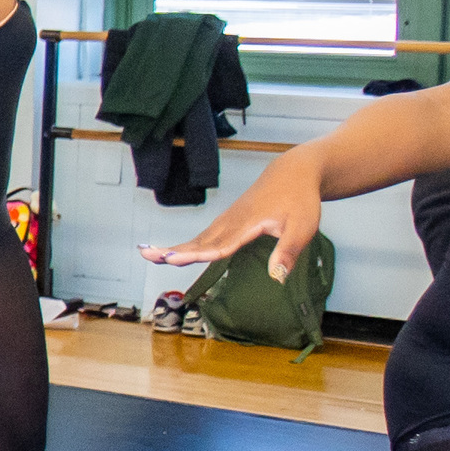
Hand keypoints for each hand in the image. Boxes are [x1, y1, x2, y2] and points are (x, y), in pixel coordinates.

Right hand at [140, 151, 319, 275]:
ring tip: (148, 254)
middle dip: (171, 250)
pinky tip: (172, 253)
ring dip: (172, 248)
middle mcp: (231, 223)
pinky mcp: (227, 221)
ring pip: (197, 239)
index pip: (219, 245)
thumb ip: (288, 252)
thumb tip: (277, 277)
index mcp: (247, 225)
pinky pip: (202, 237)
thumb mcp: (303, 228)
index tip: (174, 259)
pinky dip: (185, 245)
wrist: (293, 173)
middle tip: (146, 254)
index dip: (197, 255)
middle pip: (198, 242)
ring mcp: (226, 221)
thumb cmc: (300, 200)